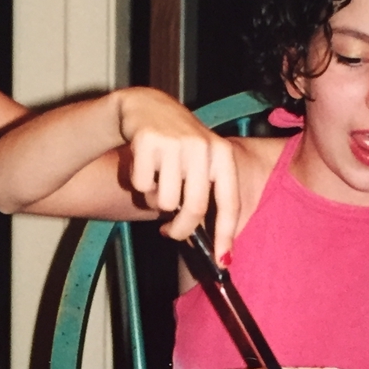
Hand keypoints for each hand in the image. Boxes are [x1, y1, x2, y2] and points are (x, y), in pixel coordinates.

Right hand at [117, 88, 239, 260]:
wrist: (146, 106)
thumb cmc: (178, 147)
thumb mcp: (200, 164)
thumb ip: (206, 197)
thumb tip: (215, 248)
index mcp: (222, 154)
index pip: (229, 202)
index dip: (227, 235)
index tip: (222, 261)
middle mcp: (202, 146)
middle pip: (195, 208)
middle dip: (181, 230)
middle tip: (171, 233)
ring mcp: (175, 142)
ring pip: (165, 201)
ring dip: (156, 200)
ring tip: (157, 182)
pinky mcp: (147, 139)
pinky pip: (142, 186)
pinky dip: (139, 185)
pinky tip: (143, 166)